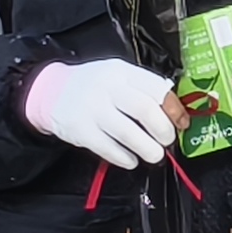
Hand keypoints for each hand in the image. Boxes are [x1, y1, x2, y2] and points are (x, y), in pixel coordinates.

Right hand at [26, 54, 178, 167]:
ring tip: (154, 155)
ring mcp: (92, 110)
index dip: (174, 109)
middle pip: (145, 110)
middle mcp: (108, 88)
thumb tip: (174, 111)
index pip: (156, 88)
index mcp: (122, 72)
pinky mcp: (81, 131)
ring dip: (148, 148)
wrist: (50, 90)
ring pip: (128, 133)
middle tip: (168, 140)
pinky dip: (125, 158)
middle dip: (163, 130)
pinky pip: (108, 149)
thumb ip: (142, 88)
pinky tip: (132, 160)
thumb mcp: (117, 76)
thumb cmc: (93, 86)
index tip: (182, 123)